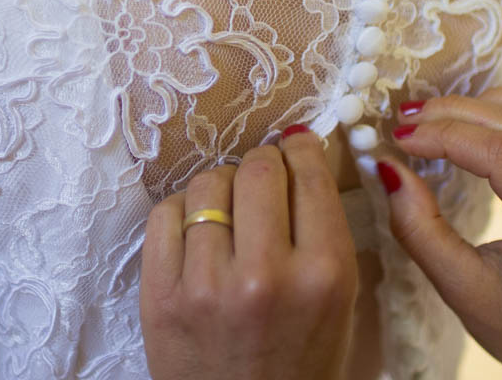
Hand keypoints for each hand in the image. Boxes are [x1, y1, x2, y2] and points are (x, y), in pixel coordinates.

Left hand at [140, 129, 358, 379]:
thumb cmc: (300, 364)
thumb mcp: (341, 303)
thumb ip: (328, 230)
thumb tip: (303, 152)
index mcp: (324, 275)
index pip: (309, 176)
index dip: (301, 149)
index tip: (296, 144)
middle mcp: (265, 275)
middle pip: (258, 170)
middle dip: (264, 162)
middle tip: (264, 174)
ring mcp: (207, 284)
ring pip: (209, 184)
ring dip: (222, 184)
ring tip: (229, 205)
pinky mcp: (160, 294)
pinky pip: (166, 213)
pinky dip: (183, 209)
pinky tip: (197, 226)